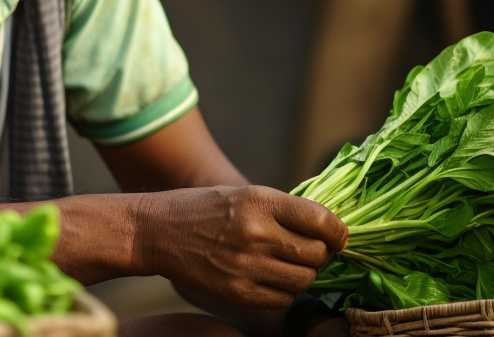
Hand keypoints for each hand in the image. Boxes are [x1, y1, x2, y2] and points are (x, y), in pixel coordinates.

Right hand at [134, 185, 346, 310]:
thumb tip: (325, 230)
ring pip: (304, 280)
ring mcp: (246, 265)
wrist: (156, 230)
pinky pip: (282, 299)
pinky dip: (284, 291)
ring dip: (303, 273)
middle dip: (320, 254)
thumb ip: (281, 210)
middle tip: (309, 250)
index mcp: (259, 200)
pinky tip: (270, 277)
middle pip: (317, 254)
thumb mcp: (242, 194)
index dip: (338, 232)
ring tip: (287, 263)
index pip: (322, 221)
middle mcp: (256, 232)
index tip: (337, 236)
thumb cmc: (202, 209)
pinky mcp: (237, 292)